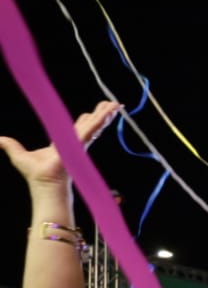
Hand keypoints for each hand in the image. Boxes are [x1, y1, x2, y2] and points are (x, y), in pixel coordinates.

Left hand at [0, 100, 118, 188]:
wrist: (44, 183)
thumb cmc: (35, 174)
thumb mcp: (18, 154)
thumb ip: (10, 145)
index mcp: (63, 144)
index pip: (77, 129)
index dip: (84, 120)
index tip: (90, 113)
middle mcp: (75, 143)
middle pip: (90, 124)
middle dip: (101, 114)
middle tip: (111, 104)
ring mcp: (80, 143)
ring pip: (94, 125)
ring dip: (105, 114)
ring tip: (116, 104)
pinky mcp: (81, 143)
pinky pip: (93, 128)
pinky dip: (102, 120)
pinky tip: (111, 112)